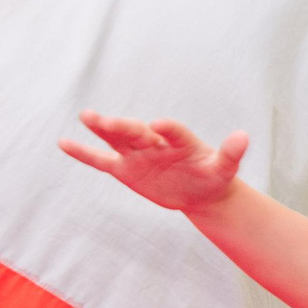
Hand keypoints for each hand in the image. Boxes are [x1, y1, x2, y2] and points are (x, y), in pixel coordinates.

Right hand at [61, 112, 249, 214]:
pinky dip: (83, 153)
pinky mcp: (124, 168)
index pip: (173, 131)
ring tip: (87, 116)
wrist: (199, 190)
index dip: (167, 128)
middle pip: (137, 132)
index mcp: (179, 139)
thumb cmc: (212, 176)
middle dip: (124, 127)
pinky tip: (63, 143)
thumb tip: (244, 136)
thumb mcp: (224, 169)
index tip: (159, 124)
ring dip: (102, 129)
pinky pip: (101, 160)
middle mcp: (154, 141)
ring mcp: (137, 153)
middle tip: (108, 121)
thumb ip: (231, 153)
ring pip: (116, 139)